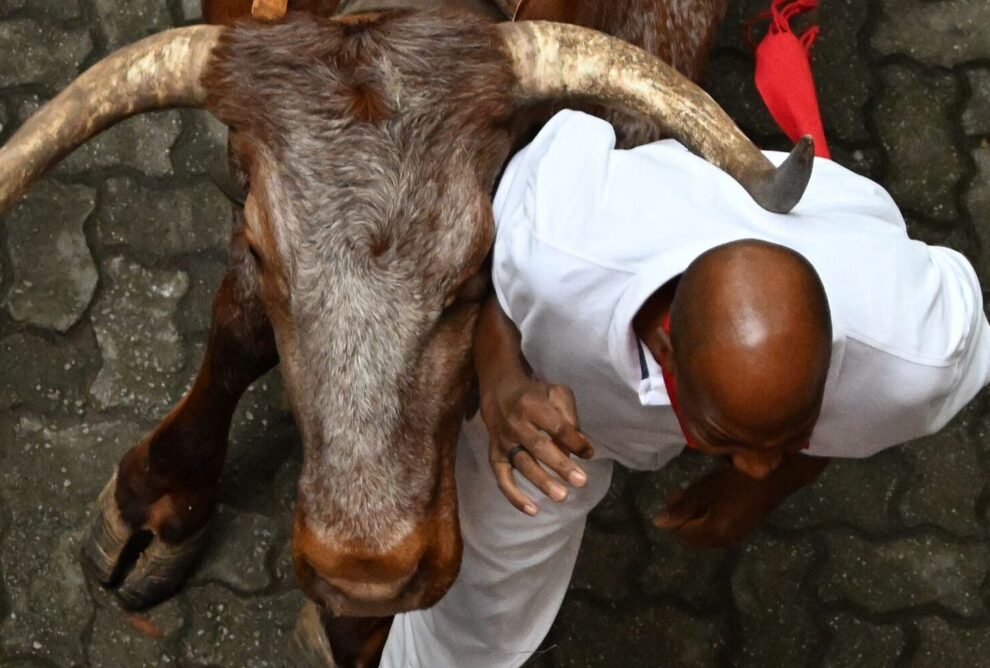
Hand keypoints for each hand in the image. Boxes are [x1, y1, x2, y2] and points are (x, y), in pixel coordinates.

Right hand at [482, 380, 593, 515]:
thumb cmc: (535, 395)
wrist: (499, 391)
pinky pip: (502, 478)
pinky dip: (514, 496)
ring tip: (562, 497)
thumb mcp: (555, 393)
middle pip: (539, 447)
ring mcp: (503, 441)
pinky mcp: (494, 455)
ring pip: (523, 464)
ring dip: (541, 482)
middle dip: (560, 465)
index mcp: (533, 405)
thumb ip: (569, 417)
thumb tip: (582, 448)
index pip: (556, 426)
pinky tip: (532, 511)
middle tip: (580, 482)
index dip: (573, 440)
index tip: (589, 454)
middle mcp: (516, 424)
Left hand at [652, 464, 789, 546]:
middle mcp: (725, 541)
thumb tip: (658, 523)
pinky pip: (717, 529)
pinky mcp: (744, 528)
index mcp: (714, 533)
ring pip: (705, 533)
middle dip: (683, 517)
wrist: (779, 475)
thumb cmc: (738, 479)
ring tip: (699, 492)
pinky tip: (713, 498)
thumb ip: (682, 506)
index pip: (682, 534)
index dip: (674, 514)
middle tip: (684, 491)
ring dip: (696, 516)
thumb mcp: (707, 488)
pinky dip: (709, 516)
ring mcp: (736, 536)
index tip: (676, 490)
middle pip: (693, 537)